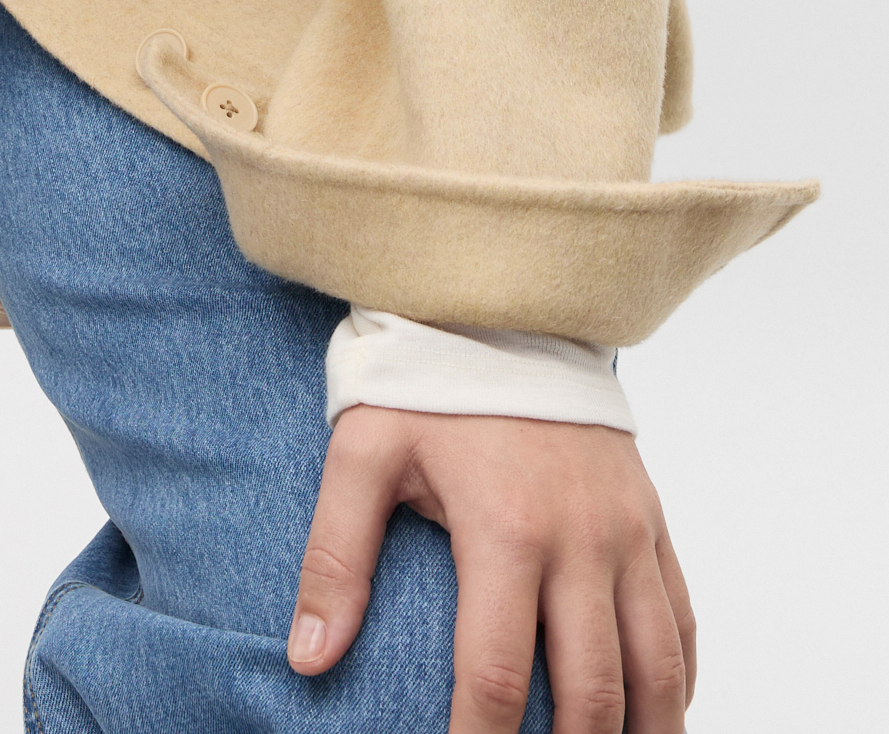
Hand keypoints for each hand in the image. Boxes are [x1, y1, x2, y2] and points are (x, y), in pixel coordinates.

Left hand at [289, 408, 694, 731]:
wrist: (502, 298)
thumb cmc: (426, 377)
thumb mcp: (363, 450)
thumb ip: (335, 556)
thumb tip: (307, 657)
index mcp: (506, 529)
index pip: (498, 678)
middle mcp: (581, 539)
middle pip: (594, 692)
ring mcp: (628, 530)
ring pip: (659, 667)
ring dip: (645, 733)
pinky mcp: (652, 517)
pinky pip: (682, 617)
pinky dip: (679, 678)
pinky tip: (658, 712)